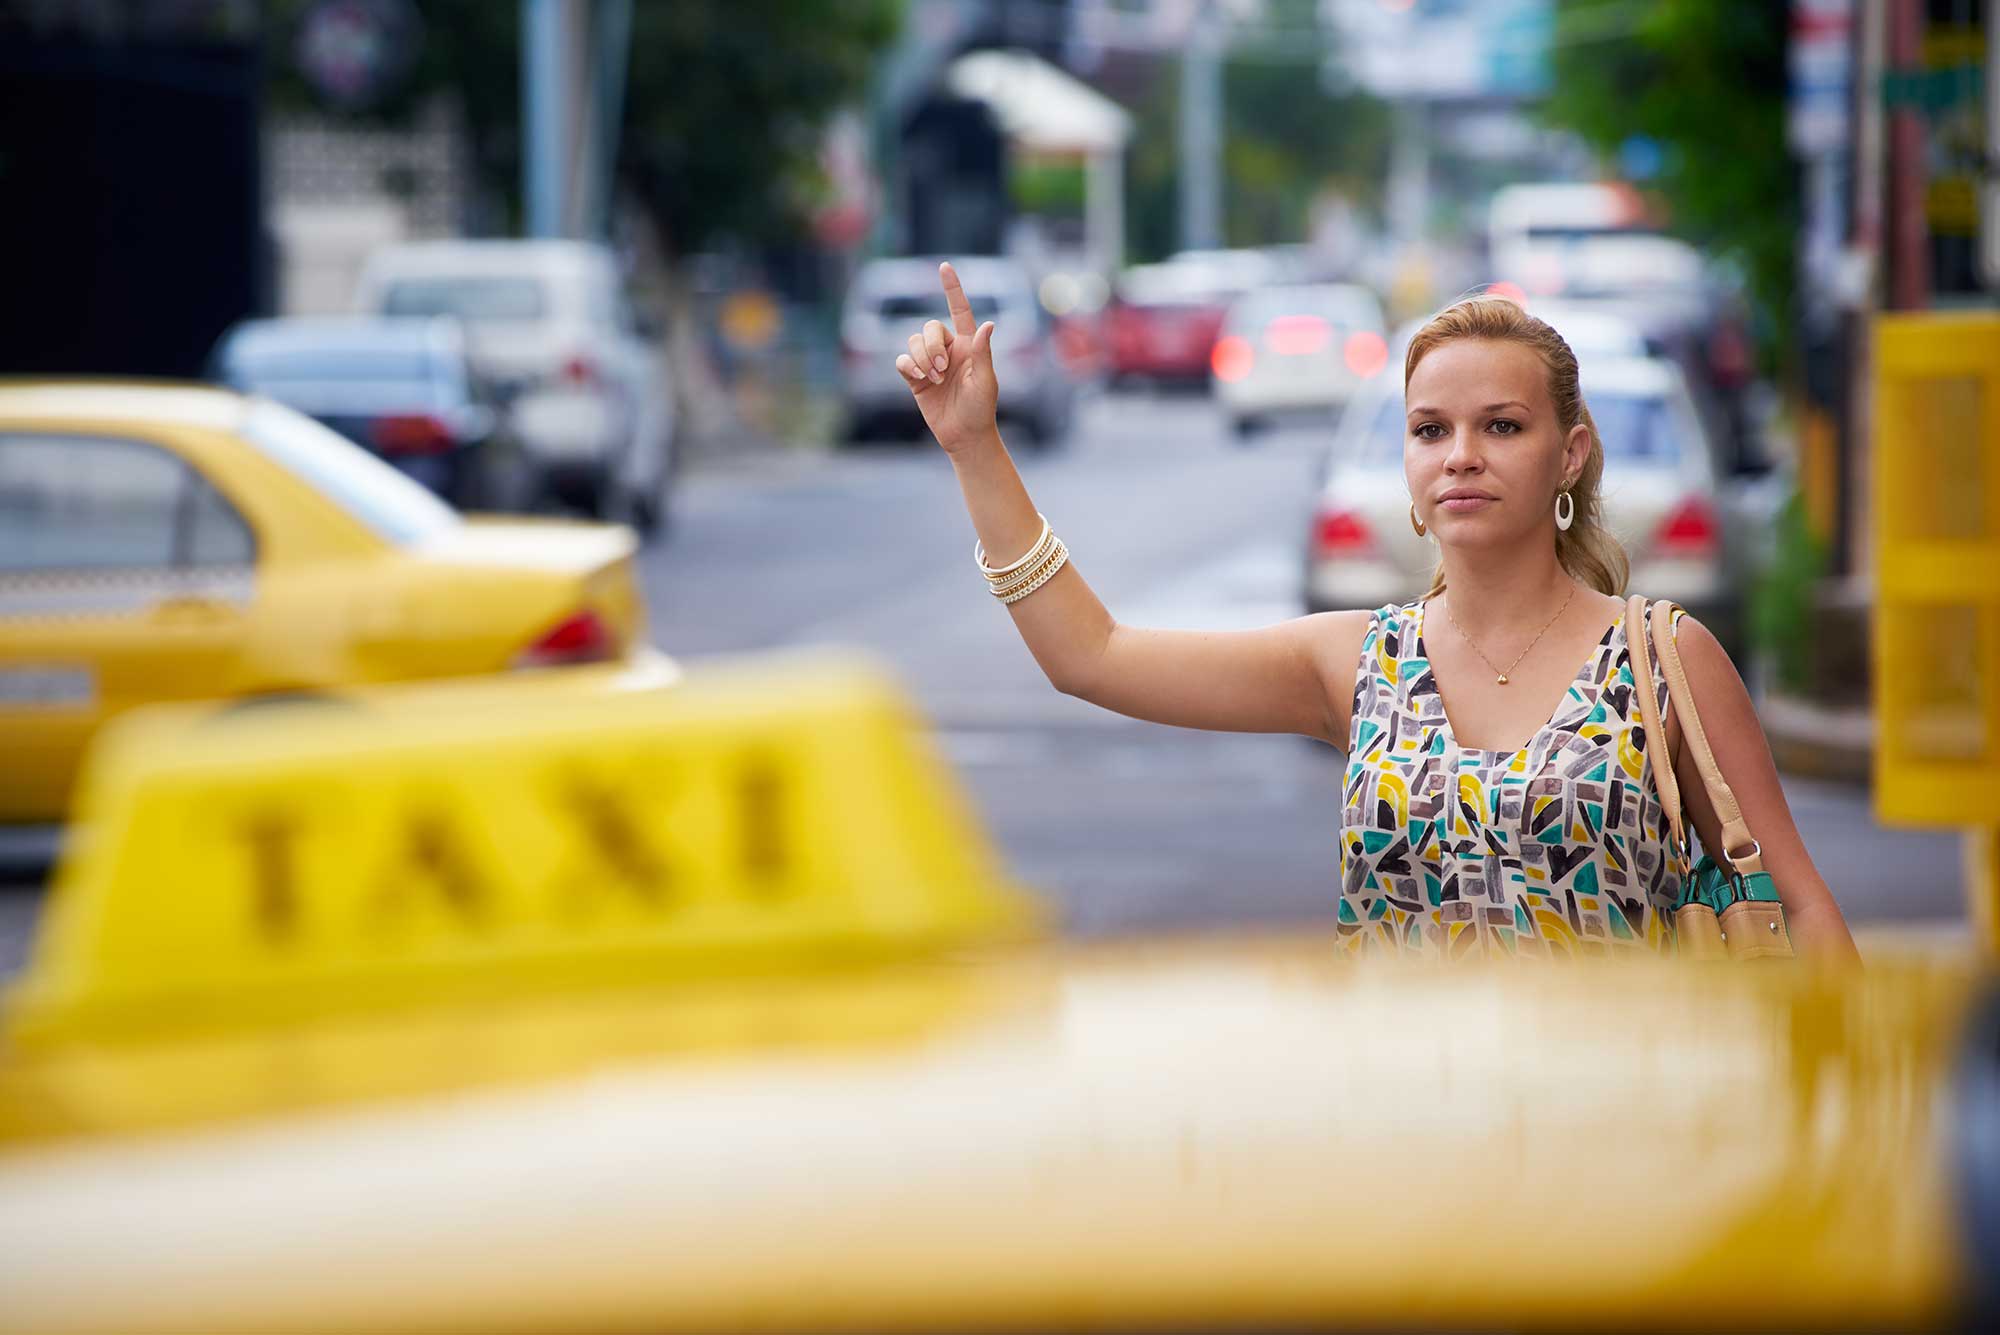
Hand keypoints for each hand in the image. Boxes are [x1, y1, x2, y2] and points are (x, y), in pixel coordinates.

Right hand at [894, 261, 997, 454]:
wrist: (964, 435)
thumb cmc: (981, 409)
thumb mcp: (985, 381)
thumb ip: (983, 353)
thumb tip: (989, 325)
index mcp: (969, 345)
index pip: (960, 310)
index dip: (952, 289)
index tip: (945, 267)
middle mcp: (949, 350)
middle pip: (929, 328)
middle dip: (931, 345)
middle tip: (941, 369)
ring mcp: (931, 363)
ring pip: (914, 342)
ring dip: (921, 358)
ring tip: (934, 378)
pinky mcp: (916, 378)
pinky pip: (903, 360)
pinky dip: (908, 365)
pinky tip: (918, 378)